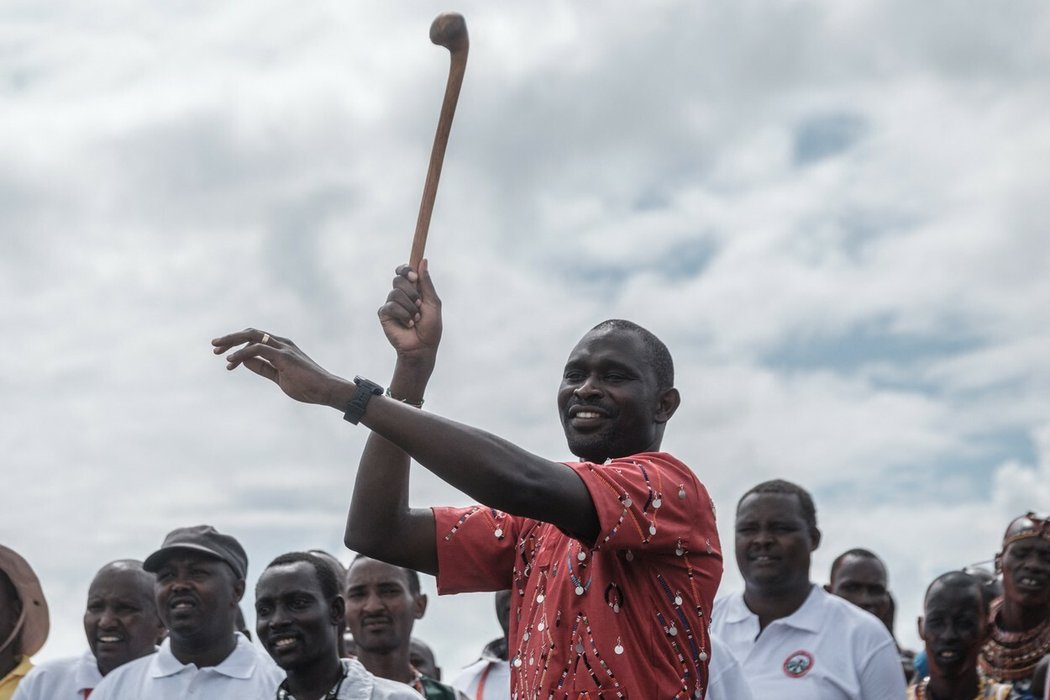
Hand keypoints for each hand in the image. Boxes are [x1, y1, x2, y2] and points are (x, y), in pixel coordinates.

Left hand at [211, 329, 345, 407]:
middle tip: (214, 346)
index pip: (255, 340)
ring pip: (252, 337)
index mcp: (281, 347)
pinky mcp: (284, 356)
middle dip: (231, 338)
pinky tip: (230, 360)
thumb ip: (262, 368)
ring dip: (232, 342)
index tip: (225, 359)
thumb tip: (244, 362)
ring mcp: (283, 348)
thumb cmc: (306, 385)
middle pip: (251, 333)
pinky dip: (242, 353)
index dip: (237, 346)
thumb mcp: (278, 376)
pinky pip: (258, 349)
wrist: (325, 390)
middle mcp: (281, 343)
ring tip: (217, 351)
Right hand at [378, 259, 441, 364]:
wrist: (422, 347)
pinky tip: (408, 324)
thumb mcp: (433, 303)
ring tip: (415, 319)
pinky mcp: (385, 314)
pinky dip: (403, 315)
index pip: (404, 271)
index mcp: (413, 289)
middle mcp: (401, 295)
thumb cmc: (431, 327)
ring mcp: (392, 304)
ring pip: (395, 293)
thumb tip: (423, 261)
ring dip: (409, 307)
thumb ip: (426, 283)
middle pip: (399, 279)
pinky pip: (391, 306)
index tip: (414, 277)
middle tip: (419, 304)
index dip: (406, 270)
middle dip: (411, 292)